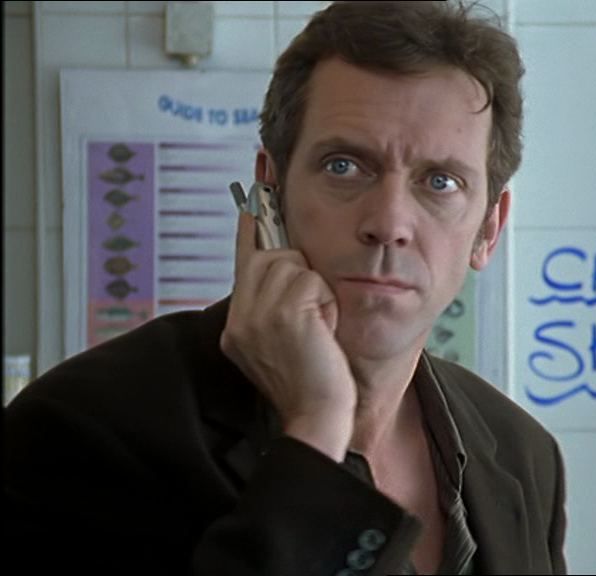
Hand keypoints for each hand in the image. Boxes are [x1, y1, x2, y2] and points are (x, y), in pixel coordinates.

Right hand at [220, 211, 355, 460]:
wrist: (319, 416)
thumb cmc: (315, 381)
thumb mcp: (289, 337)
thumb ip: (278, 300)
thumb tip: (286, 253)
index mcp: (237, 323)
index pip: (245, 254)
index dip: (254, 220)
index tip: (260, 178)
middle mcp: (239, 317)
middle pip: (272, 254)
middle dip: (301, 273)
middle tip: (313, 314)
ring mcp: (255, 315)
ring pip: (292, 263)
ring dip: (315, 291)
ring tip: (318, 329)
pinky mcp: (281, 313)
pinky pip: (311, 279)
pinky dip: (325, 302)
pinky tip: (323, 331)